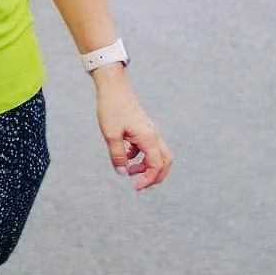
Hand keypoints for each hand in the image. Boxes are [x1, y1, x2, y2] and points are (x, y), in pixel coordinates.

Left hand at [93, 68, 172, 190]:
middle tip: (140, 185)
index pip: (156, 166)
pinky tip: (125, 155)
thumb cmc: (111, 108)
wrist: (113, 87)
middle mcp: (153, 135)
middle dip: (155, 176)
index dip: (148, 179)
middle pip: (165, 162)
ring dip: (147, 166)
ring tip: (130, 171)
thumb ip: (117, 155)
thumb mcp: (111, 135)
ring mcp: (149, 131)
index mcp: (148, 138)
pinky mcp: (143, 128)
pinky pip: (147, 147)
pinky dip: (140, 156)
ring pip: (157, 155)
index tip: (135, 187)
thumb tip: (123, 173)